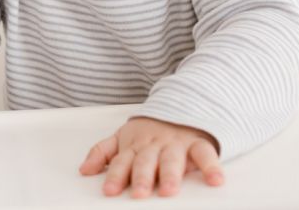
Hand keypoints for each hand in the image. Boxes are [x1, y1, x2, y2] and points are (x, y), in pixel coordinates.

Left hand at [79, 117, 222, 198]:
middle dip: (142, 178)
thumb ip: (102, 152)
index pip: (122, 162)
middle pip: (146, 162)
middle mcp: (154, 146)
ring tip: (169, 190)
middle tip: (139, 194)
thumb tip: (83, 171)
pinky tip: (215, 180)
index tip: (109, 191)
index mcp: (134, 145)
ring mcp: (176, 144)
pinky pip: (206, 154)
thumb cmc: (148, 130)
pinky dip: (211, 166)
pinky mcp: (198, 143)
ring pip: (172, 160)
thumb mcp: (121, 137)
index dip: (116, 176)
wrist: (179, 105)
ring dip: (171, 175)